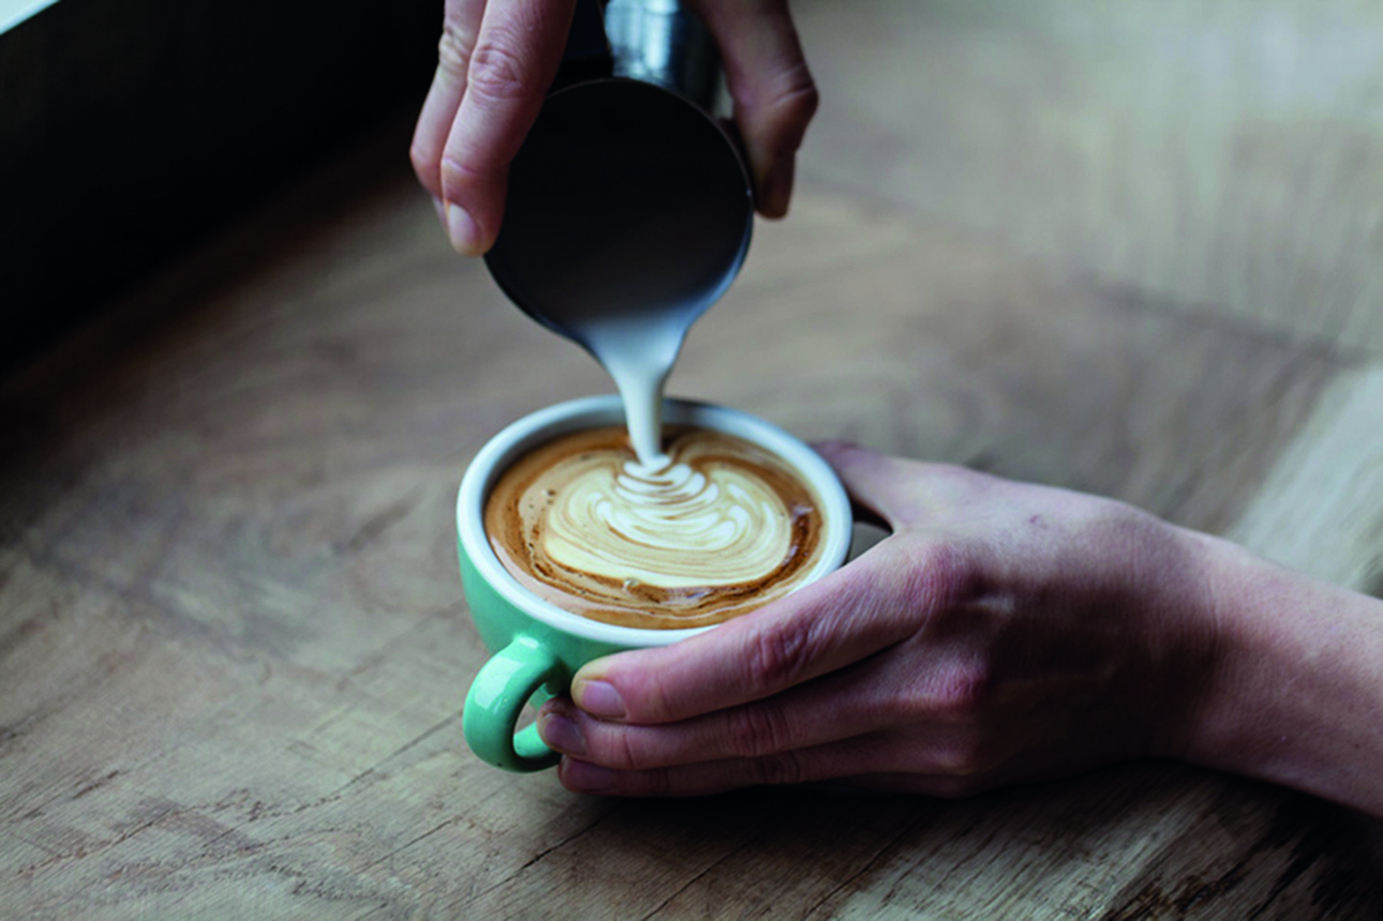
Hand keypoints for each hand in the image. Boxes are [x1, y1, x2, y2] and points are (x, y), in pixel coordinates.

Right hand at [410, 0, 818, 255]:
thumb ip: (771, 79)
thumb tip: (772, 190)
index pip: (501, 75)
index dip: (475, 163)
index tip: (473, 231)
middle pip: (452, 75)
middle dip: (448, 164)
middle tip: (471, 233)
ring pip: (444, 50)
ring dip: (453, 125)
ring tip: (478, 190)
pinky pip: (459, 22)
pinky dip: (468, 82)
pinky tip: (491, 117)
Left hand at [535, 442, 1228, 796]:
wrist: (1185, 646)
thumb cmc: (1075, 550)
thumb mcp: (961, 489)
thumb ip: (849, 475)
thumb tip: (765, 453)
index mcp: (928, 592)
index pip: (776, 653)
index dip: (672, 684)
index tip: (590, 688)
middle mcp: (927, 684)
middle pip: (756, 734)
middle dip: (639, 748)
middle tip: (548, 737)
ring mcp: (935, 744)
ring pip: (775, 771)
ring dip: (672, 774)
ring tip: (586, 763)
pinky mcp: (943, 778)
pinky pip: (817, 779)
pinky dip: (738, 776)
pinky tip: (680, 768)